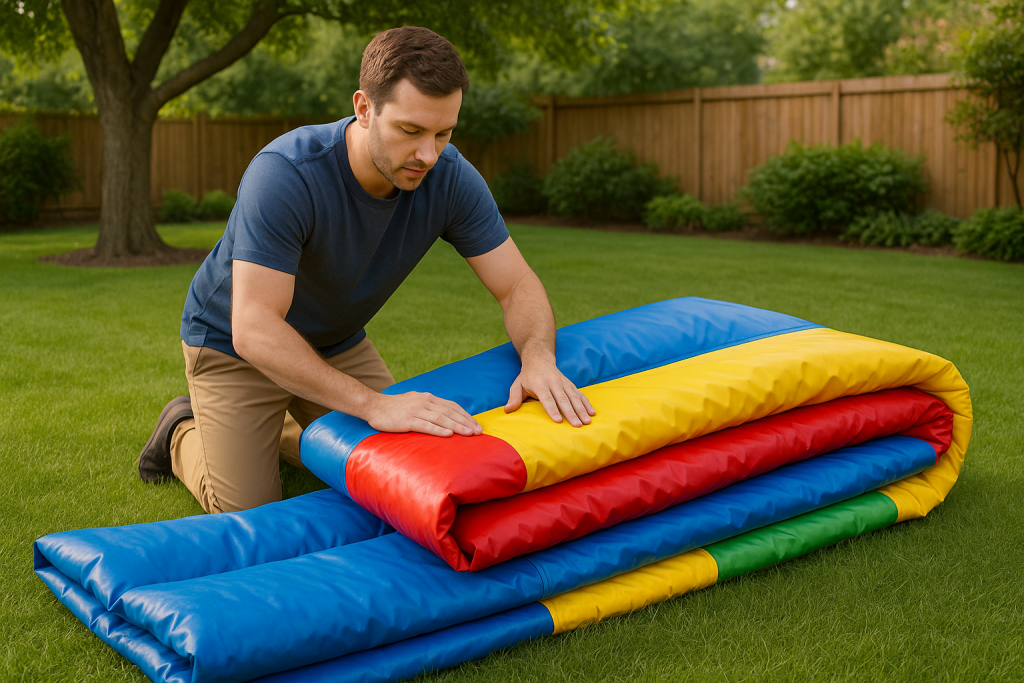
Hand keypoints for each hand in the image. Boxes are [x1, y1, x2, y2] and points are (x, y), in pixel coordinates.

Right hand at [366, 392, 481, 436]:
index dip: (465, 415)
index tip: (476, 424)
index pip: (452, 406)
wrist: (374, 406)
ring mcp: (416, 411)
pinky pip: (426, 425)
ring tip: (469, 433)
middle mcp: (425, 402)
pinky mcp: (408, 420)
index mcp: (428, 398)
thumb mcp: (415, 403)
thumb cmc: (395, 407)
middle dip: (466, 422)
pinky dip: (439, 430)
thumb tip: (445, 417)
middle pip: (450, 412)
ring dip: (457, 426)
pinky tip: (448, 435)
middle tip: (478, 431)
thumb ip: (429, 408)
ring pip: (441, 419)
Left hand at [504, 361, 595, 426]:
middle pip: (563, 399)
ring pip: (574, 397)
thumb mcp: (517, 385)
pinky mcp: (570, 384)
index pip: (547, 398)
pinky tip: (592, 413)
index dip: (552, 409)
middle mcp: (553, 383)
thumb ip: (513, 398)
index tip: (558, 421)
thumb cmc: (527, 376)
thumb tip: (507, 411)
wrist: (539, 359)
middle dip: (571, 413)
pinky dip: (587, 403)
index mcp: (540, 384)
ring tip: (587, 422)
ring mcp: (563, 383)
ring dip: (582, 410)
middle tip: (577, 425)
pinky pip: (580, 394)